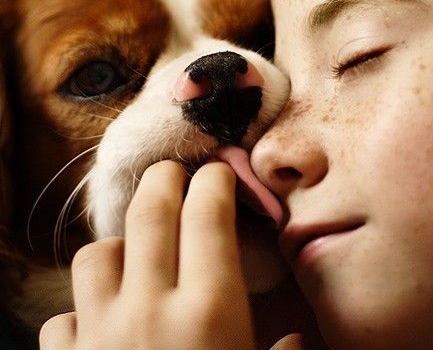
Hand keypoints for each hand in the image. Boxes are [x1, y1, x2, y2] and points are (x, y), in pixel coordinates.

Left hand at [40, 160, 254, 349]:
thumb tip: (296, 336)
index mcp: (208, 313)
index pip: (207, 215)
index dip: (214, 180)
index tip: (219, 172)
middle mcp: (148, 313)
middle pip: (149, 212)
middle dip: (164, 177)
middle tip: (176, 172)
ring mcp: (99, 337)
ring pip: (96, 255)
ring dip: (118, 245)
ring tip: (137, 254)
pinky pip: (62, 320)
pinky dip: (81, 313)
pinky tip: (101, 323)